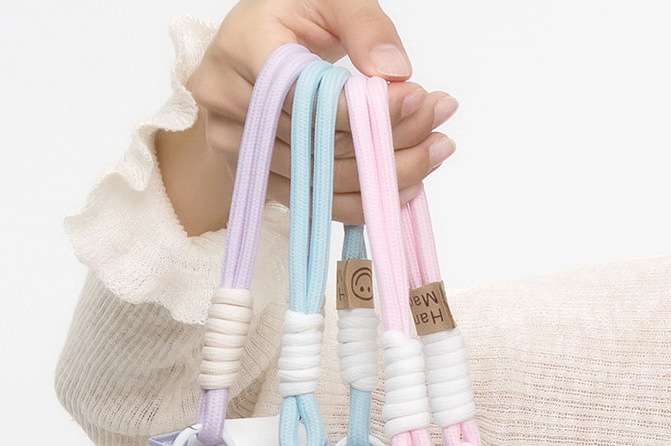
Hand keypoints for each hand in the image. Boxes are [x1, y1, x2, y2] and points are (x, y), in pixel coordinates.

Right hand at [157, 0, 456, 234]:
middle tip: (440, 129)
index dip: (362, 108)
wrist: (249, 50)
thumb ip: (364, 24)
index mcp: (243, 47)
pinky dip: (362, 200)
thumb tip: (394, 71)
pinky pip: (313, 202)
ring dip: (385, 174)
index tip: (417, 98)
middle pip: (317, 143)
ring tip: (435, 152)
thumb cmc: (288, 16)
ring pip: (320, 179)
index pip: (306, 95)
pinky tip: (403, 187)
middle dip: (388, 140)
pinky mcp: (256, 177)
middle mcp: (230, 103)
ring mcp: (237, 147)